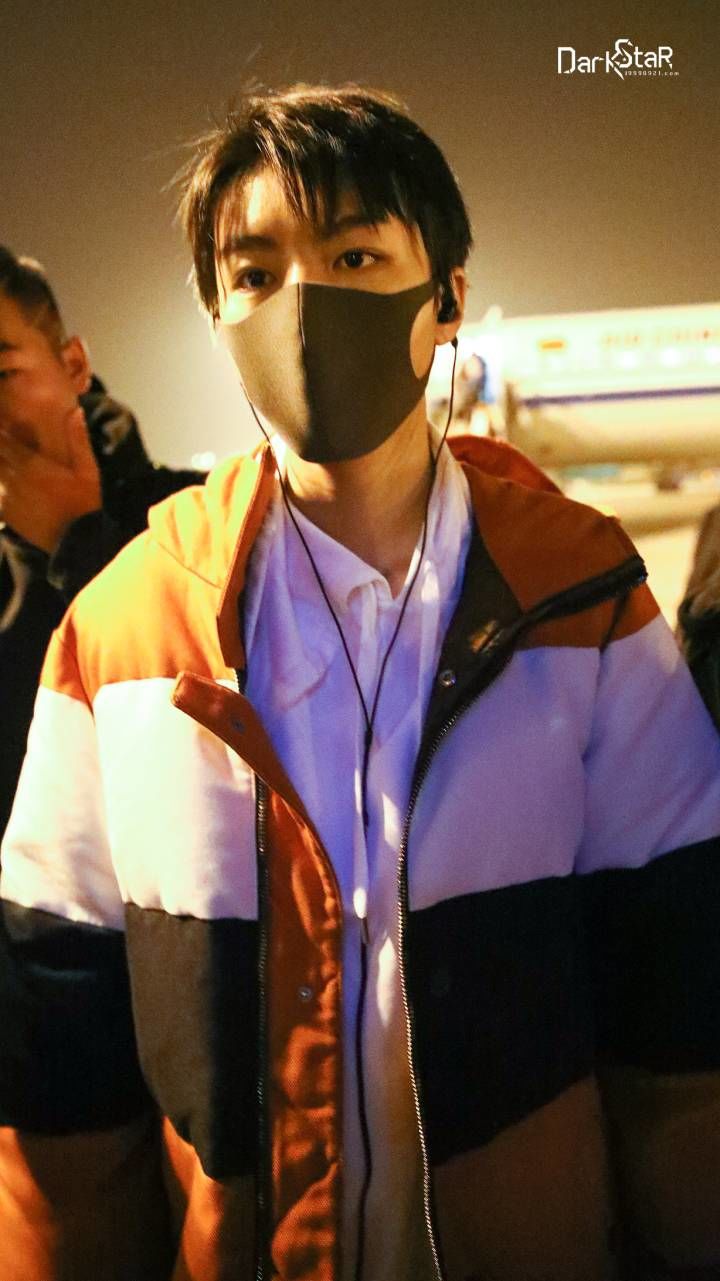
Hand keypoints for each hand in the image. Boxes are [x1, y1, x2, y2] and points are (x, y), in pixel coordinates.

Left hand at [0, 407, 101, 552]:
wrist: (75, 542)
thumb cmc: (84, 504)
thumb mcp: (89, 471)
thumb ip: (79, 440)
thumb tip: (76, 411)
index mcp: (34, 463)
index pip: (5, 438)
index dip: (2, 428)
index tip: (3, 419)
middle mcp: (15, 477)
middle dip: (0, 445)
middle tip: (4, 440)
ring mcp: (7, 495)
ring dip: (0, 464)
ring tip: (6, 463)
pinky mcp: (6, 512)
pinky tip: (7, 485)